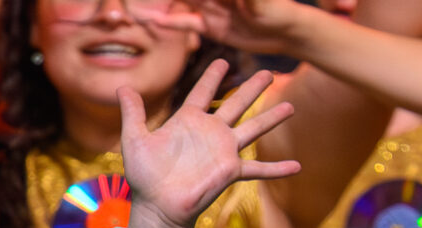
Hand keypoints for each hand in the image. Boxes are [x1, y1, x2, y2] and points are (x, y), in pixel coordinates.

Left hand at [114, 61, 297, 227]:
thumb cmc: (144, 176)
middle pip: (237, 103)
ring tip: (291, 106)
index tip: (224, 61)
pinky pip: (258, 168)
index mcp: (188, 121)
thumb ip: (133, 113)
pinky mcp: (230, 170)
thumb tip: (123, 87)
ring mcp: (223, 151)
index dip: (213, 76)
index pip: (204, 92)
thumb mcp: (134, 139)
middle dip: (252, 88)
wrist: (158, 206)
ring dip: (271, 118)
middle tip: (268, 71)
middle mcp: (210, 132)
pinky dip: (277, 168)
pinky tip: (297, 166)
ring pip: (253, 128)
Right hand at [159, 0, 307, 55]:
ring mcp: (209, 7)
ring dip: (160, 3)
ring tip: (135, 5)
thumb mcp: (258, 0)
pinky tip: (151, 21)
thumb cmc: (277, 9)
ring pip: (180, 1)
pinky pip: (185, 22)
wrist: (286, 31)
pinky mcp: (210, 25)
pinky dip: (170, 21)